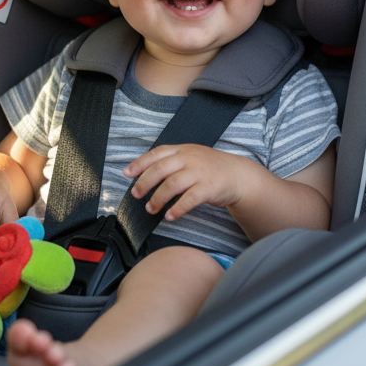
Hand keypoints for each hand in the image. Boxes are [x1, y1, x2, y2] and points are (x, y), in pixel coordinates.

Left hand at [124, 144, 254, 221]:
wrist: (238, 174)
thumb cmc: (210, 168)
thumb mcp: (191, 157)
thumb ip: (171, 162)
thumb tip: (144, 173)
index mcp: (182, 150)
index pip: (157, 154)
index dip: (140, 163)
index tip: (127, 173)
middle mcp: (189, 158)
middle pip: (160, 169)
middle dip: (144, 183)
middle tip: (136, 194)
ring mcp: (199, 172)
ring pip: (172, 184)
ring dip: (158, 198)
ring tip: (151, 209)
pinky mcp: (209, 187)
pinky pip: (189, 199)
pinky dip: (177, 209)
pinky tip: (170, 216)